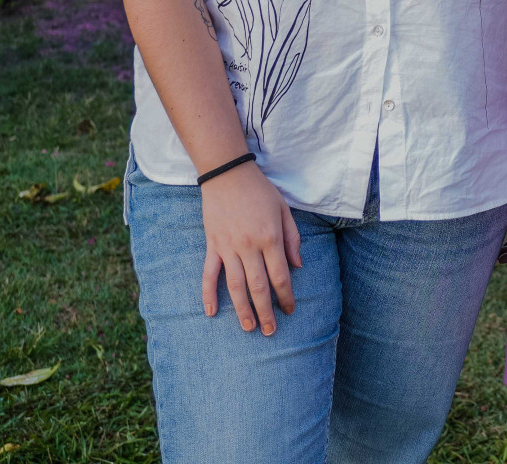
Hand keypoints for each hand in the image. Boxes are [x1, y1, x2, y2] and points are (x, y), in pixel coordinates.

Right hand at [199, 161, 301, 334]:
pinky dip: (208, 294)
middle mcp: (249, 246)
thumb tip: (297, 266)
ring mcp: (228, 247)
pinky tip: (212, 312)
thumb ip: (292, 239)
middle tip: (270, 331)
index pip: (280, 275)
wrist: (228, 174)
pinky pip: (209, 274)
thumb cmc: (260, 191)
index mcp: (270, 238)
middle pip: (258, 286)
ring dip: (242, 309)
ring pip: (235, 286)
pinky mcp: (212, 245)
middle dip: (266, 311)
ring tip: (248, 328)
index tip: (290, 310)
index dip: (286, 296)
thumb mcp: (284, 210)